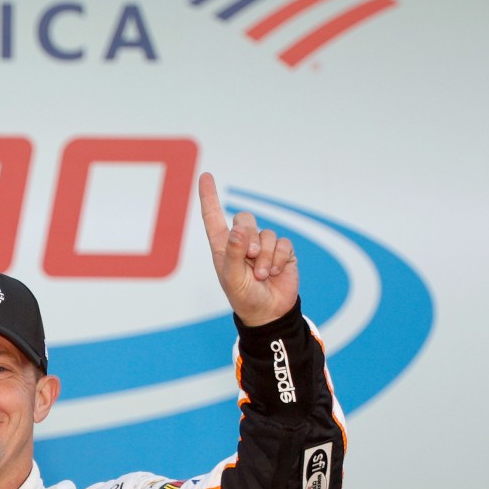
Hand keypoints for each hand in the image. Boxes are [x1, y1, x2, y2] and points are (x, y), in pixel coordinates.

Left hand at [198, 172, 298, 326]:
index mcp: (223, 246)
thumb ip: (233, 254)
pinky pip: (283, 243)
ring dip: (264, 257)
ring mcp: (264, 245)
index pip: (213, 217)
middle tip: (250, 257)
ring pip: (266, 233)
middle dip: (249, 237)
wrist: (269, 312)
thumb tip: (237, 231)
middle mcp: (242, 242)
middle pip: (245, 219)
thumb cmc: (244, 297)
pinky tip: (273, 273)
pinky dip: (277, 259)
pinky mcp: (282, 251)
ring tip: (261, 275)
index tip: (205, 176)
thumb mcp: (233, 279)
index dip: (209, 196)